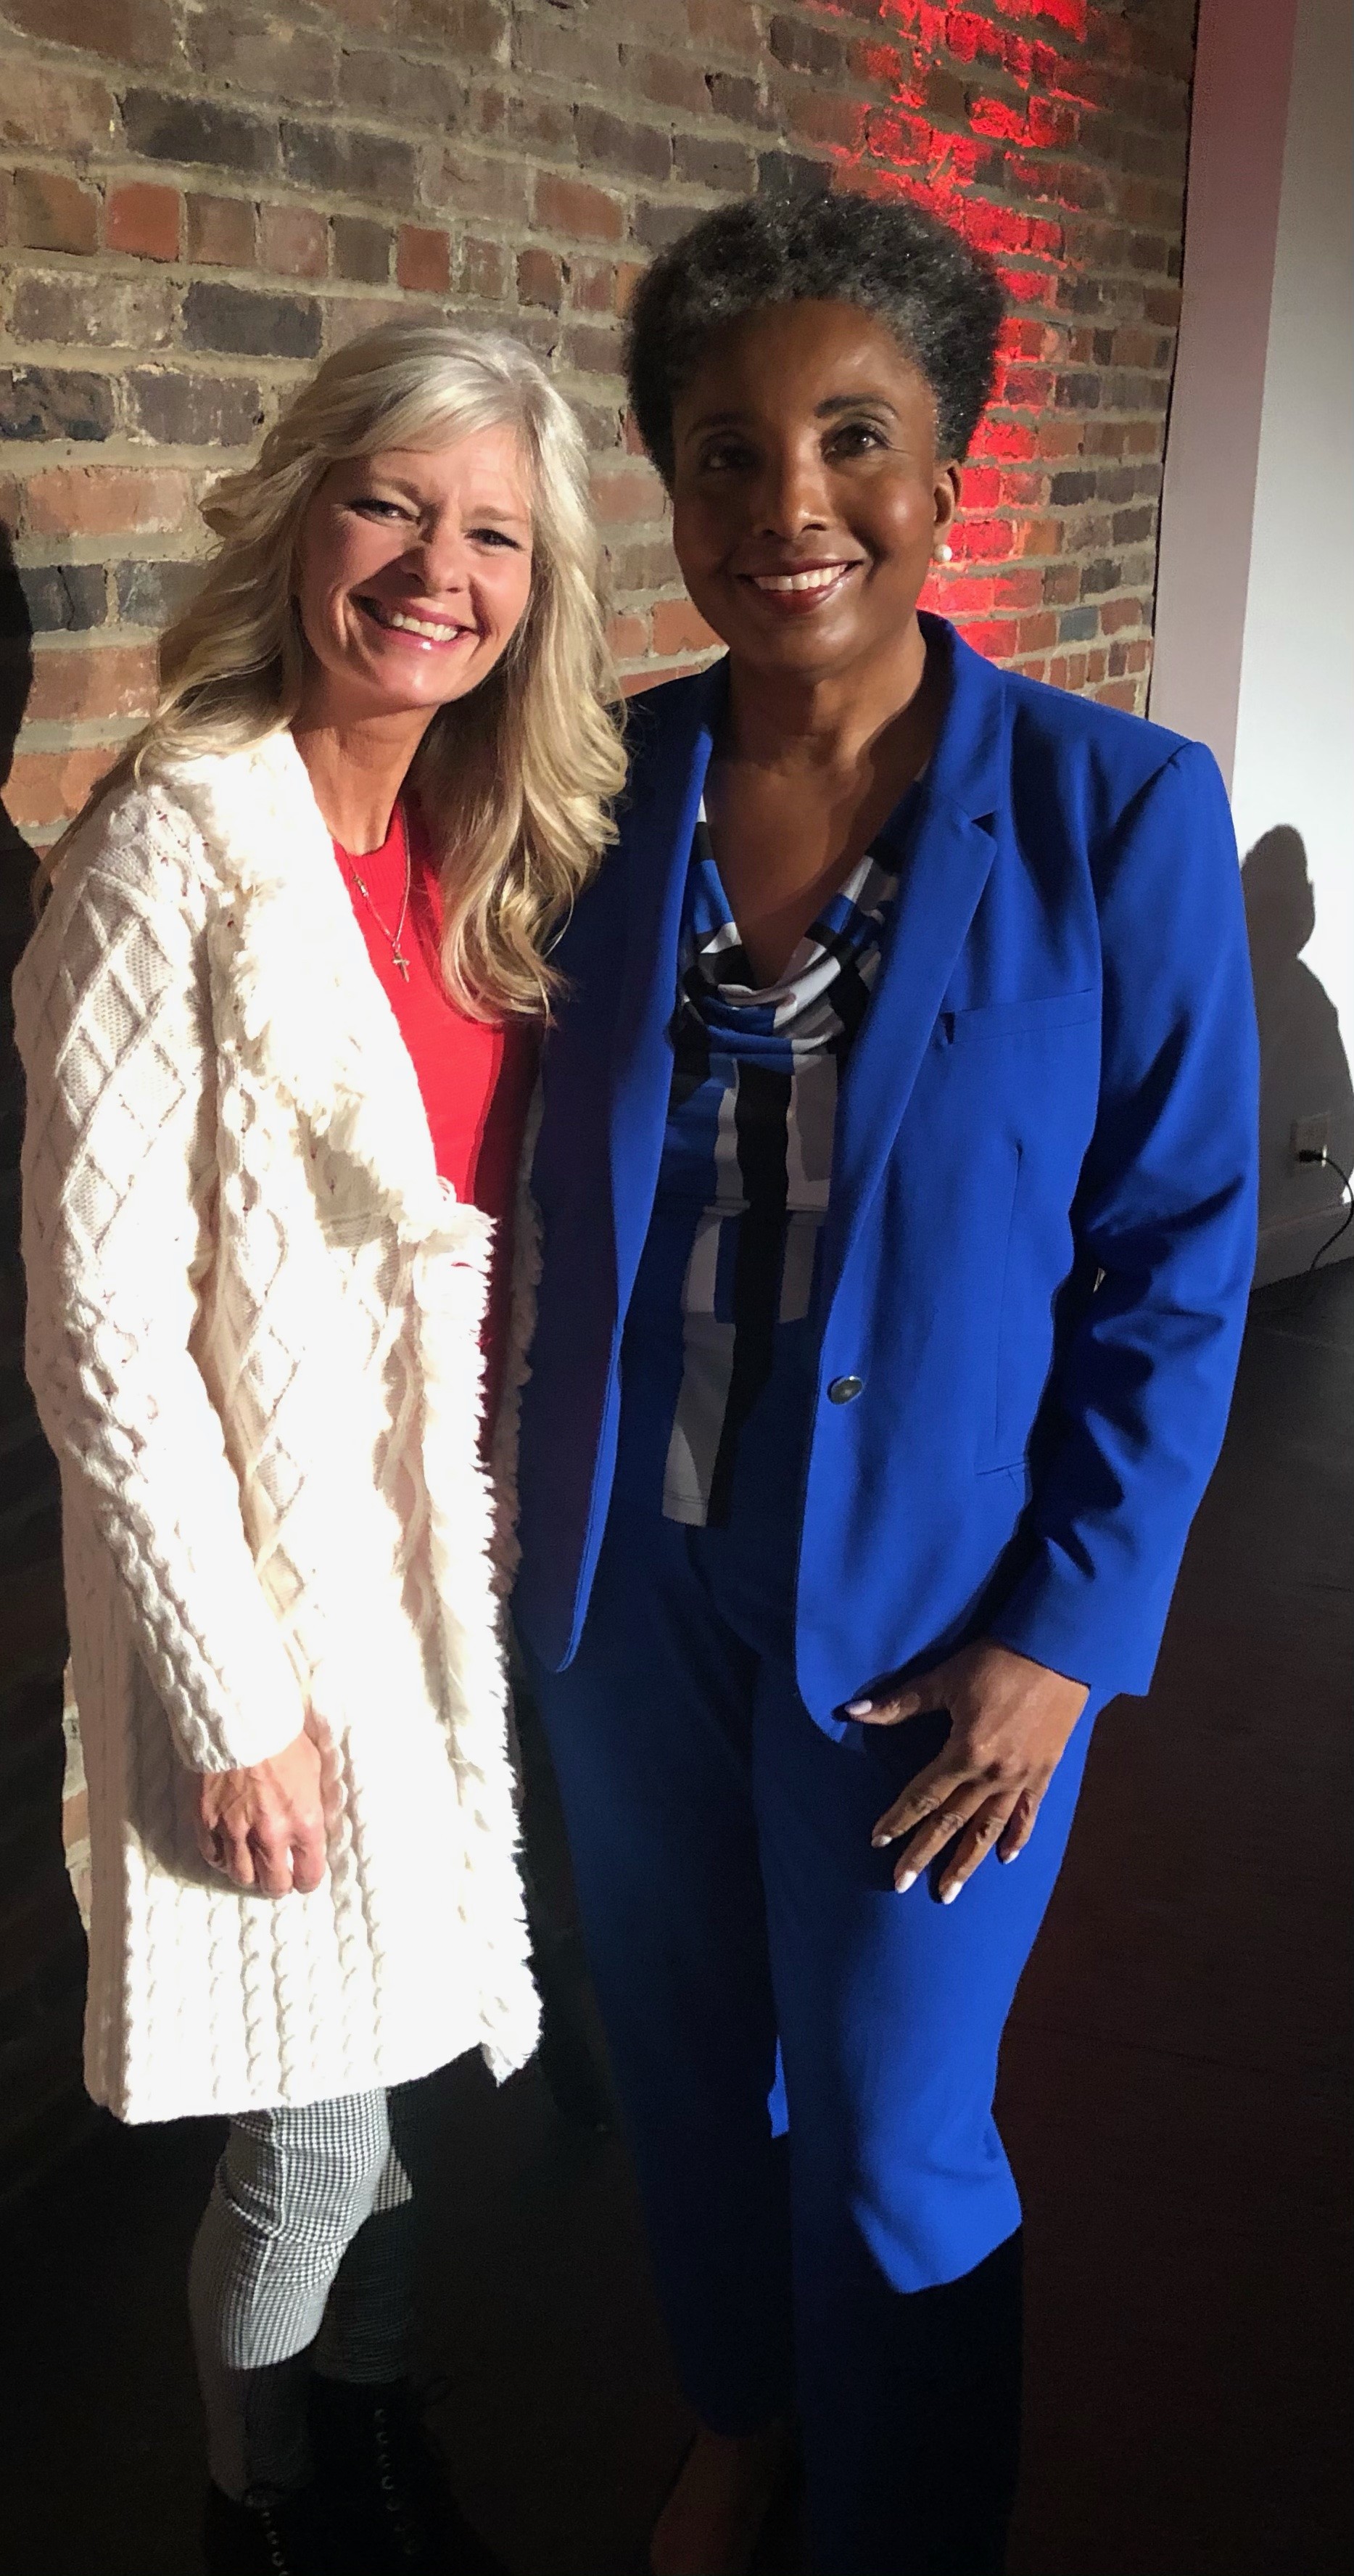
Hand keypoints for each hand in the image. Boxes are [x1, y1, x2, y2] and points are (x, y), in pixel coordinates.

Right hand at [195, 1724, 328, 1895]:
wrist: (240, 1716)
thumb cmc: (283, 1737)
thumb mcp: (315, 1769)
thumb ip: (314, 1805)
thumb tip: (315, 1828)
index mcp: (303, 1821)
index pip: (308, 1875)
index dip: (308, 1880)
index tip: (305, 1876)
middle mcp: (269, 1833)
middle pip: (274, 1885)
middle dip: (279, 1884)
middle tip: (280, 1876)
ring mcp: (234, 1829)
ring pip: (241, 1876)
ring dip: (250, 1875)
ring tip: (254, 1867)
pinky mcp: (206, 1820)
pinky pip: (212, 1856)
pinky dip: (222, 1859)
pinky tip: (229, 1852)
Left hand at [849, 1640, 1088, 1901]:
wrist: (1060, 1650)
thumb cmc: (998, 1660)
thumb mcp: (945, 1678)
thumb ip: (901, 1703)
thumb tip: (852, 1712)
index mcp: (965, 1752)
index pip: (924, 1795)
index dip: (899, 1818)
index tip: (878, 1842)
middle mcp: (992, 1774)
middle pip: (951, 1821)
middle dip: (924, 1853)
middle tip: (901, 1884)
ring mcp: (1021, 1778)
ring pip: (988, 1829)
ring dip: (966, 1862)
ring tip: (949, 1891)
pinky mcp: (1045, 1772)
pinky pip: (1028, 1814)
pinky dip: (1017, 1838)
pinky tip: (1004, 1859)